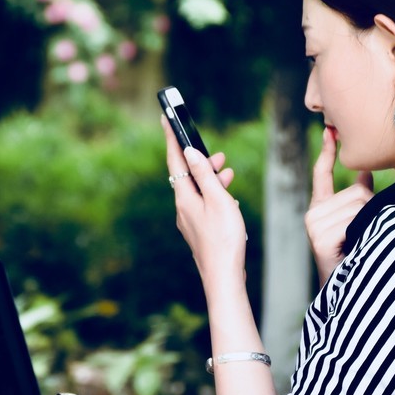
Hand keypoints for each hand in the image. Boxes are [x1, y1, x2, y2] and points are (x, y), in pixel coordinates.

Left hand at [162, 116, 243, 292]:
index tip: (166, 118)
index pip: (174, 161)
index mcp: (184, 198)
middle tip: (217, 152)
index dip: (171, 138)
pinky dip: (214, 194)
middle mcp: (182, 208)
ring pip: (197, 191)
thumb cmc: (224, 238)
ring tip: (228, 170)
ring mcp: (189, 221)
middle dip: (199, 160)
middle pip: (186, 176)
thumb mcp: (218, 199)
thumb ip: (204, 173)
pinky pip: (203, 204)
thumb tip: (188, 151)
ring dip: (211, 178)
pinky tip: (228, 197)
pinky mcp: (199, 231)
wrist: (223, 276)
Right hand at [305, 127, 372, 286]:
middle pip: (355, 192)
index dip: (327, 151)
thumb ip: (359, 196)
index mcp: (320, 210)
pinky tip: (354, 247)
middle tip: (364, 235)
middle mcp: (313, 215)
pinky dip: (362, 233)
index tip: (330, 130)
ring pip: (358, 205)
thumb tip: (367, 172)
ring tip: (361, 244)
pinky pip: (353, 221)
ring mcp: (314, 225)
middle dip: (369, 208)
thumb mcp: (359, 223)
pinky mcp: (319, 237)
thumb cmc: (357, 257)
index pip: (323, 174)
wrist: (349, 292)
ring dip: (369, 223)